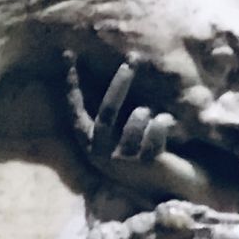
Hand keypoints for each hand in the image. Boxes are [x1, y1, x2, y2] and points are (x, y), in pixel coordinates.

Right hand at [64, 51, 204, 191]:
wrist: (169, 184)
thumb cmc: (141, 150)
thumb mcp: (119, 130)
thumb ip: (111, 108)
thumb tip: (112, 68)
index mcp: (89, 143)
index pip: (75, 108)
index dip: (72, 82)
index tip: (68, 53)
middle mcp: (100, 154)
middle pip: (107, 112)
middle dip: (119, 84)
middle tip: (132, 60)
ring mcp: (123, 161)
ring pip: (136, 119)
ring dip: (148, 112)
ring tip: (153, 118)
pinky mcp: (146, 164)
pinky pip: (156, 128)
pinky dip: (164, 122)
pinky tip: (166, 128)